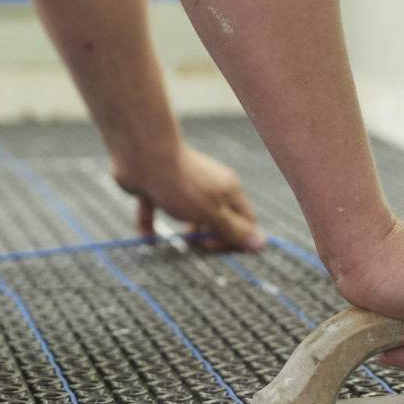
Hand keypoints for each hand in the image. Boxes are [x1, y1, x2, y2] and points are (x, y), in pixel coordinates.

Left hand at [113, 144, 265, 251]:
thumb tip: (262, 243)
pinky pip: (156, 210)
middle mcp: (209, 187)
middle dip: (211, 238)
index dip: (236, 240)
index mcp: (228, 190)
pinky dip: (151, 225)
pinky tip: (148, 239)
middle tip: (197, 245)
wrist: (142, 155)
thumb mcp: (212, 213)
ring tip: (180, 241)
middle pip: (219, 219)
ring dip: (187, 232)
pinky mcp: (157, 188)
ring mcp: (182, 186)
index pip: (246, 221)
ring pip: (190, 215)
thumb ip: (234, 230)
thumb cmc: (181, 185)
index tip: (217, 248)